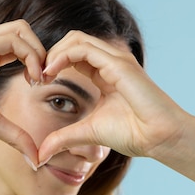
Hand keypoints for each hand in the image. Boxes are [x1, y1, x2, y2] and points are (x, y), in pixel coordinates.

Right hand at [0, 20, 45, 164]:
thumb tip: (36, 159)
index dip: (38, 62)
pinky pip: (12, 40)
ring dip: (39, 53)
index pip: (21, 46)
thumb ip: (15, 136)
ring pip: (21, 30)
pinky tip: (31, 79)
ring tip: (39, 80)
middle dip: (43, 52)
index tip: (41, 86)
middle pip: (24, 31)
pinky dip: (30, 55)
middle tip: (45, 80)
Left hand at [37, 31, 188, 163]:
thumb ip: (63, 138)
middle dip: (49, 54)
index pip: (73, 54)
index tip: (36, 83)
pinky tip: (51, 73)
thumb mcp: (88, 133)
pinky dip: (62, 56)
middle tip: (35, 76)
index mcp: (105, 73)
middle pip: (72, 40)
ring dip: (53, 53)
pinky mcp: (118, 63)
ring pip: (75, 39)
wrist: (159, 137)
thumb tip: (40, 155)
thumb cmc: (133, 134)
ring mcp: (116, 59)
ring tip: (41, 74)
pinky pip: (83, 48)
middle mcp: (110, 61)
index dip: (51, 64)